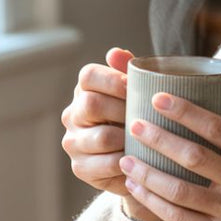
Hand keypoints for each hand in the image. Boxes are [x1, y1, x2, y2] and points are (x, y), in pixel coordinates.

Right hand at [61, 47, 160, 220]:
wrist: (141, 159)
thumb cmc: (140, 118)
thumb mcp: (139, 94)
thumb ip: (128, 71)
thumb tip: (116, 53)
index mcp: (85, 90)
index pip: (88, 76)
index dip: (112, 80)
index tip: (133, 87)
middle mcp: (73, 114)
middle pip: (91, 104)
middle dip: (123, 110)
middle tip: (145, 116)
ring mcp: (74, 142)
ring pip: (101, 137)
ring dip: (128, 138)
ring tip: (147, 139)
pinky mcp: (81, 167)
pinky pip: (106, 163)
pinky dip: (127, 161)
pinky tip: (141, 158)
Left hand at [120, 85, 220, 220]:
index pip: (219, 128)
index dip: (187, 112)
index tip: (159, 98)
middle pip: (195, 157)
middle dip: (160, 139)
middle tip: (135, 126)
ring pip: (181, 190)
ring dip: (148, 173)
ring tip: (125, 159)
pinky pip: (180, 218)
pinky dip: (153, 202)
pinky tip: (135, 187)